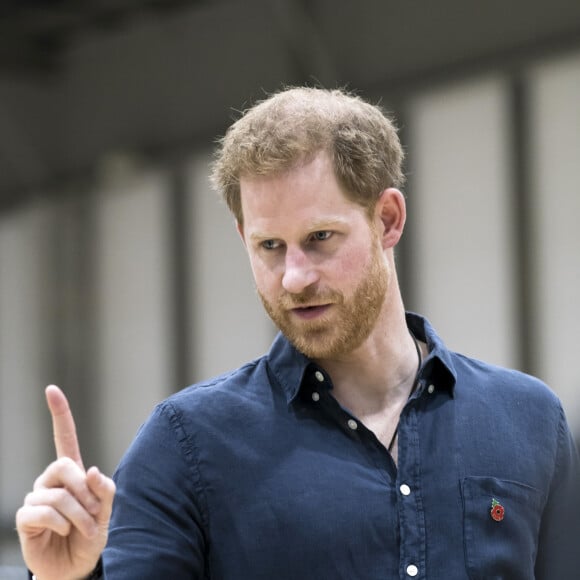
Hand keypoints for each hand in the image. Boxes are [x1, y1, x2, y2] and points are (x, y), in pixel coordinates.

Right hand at [16, 385, 115, 579]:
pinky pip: (43, 511)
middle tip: (95, 514)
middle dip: (84, 491)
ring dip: (78, 514)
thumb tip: (89, 470)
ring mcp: (37, 498)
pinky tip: (64, 532)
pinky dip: (61, 524)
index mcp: (72, 473)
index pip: (64, 437)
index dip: (59, 413)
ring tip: (85, 529)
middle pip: (64, 466)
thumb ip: (104, 489)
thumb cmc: (92, 534)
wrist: (77, 567)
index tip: (52, 390)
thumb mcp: (108, 510)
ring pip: (57, 494)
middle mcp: (51, 481)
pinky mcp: (26, 519)